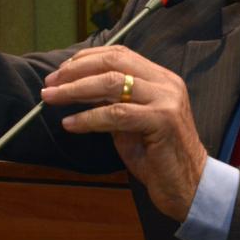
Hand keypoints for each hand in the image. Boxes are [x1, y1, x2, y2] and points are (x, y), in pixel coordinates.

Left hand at [41, 46, 207, 221]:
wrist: (189, 185)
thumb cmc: (158, 157)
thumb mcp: (130, 123)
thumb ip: (111, 102)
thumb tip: (76, 89)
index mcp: (161, 78)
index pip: (120, 53)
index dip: (86, 59)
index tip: (60, 71)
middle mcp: (166, 83)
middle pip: (114, 61)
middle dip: (76, 70)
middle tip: (50, 83)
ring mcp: (166, 100)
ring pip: (113, 83)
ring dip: (75, 90)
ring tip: (51, 98)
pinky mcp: (162, 121)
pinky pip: (117, 114)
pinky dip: (89, 118)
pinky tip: (70, 124)